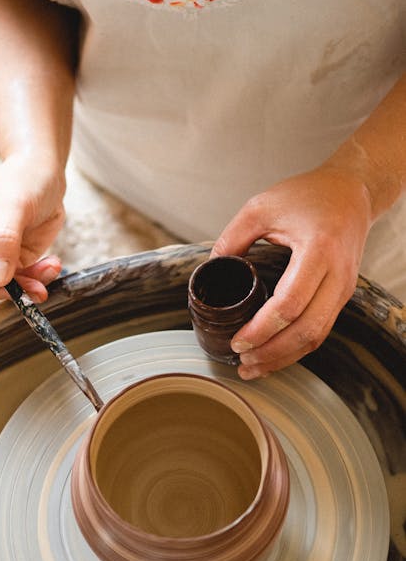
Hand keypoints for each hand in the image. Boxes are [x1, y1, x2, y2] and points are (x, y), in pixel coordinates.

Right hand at [0, 153, 66, 301]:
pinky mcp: (10, 263)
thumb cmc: (22, 179)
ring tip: (50, 268)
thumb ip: (3, 239)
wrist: (46, 177)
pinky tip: (52, 265)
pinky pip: (19, 283)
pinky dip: (37, 280)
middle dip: (3, 285)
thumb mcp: (13, 204)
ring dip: (24, 285)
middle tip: (32, 282)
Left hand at [211, 166, 372, 378]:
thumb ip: (232, 237)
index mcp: (319, 250)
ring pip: (317, 336)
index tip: (237, 341)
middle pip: (307, 329)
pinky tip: (274, 356)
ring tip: (253, 368)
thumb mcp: (262, 206)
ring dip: (284, 358)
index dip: (262, 329)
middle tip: (242, 361)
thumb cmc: (309, 195)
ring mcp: (344, 288)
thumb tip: (209, 271)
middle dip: (272, 352)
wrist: (352, 192)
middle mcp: (338, 274)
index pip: (290, 303)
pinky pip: (321, 330)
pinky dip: (296, 348)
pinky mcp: (342, 296)